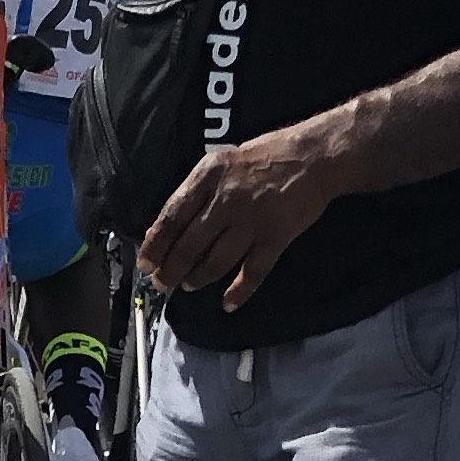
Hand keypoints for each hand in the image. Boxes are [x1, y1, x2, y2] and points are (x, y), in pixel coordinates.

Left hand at [136, 131, 339, 311]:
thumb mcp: (222, 162)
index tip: (145, 263)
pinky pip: (252, 272)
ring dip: (198, 278)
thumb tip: (168, 228)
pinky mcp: (275, 237)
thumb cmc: (264, 157)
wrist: (313, 156)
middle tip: (163, 283)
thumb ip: (198, 192)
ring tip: (189, 284)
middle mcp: (226, 199)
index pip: (172, 216)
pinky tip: (228, 304)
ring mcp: (252, 221)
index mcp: (208, 176)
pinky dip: (239, 292)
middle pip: (189, 245)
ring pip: (215, 261)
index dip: (156, 245)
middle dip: (171, 269)